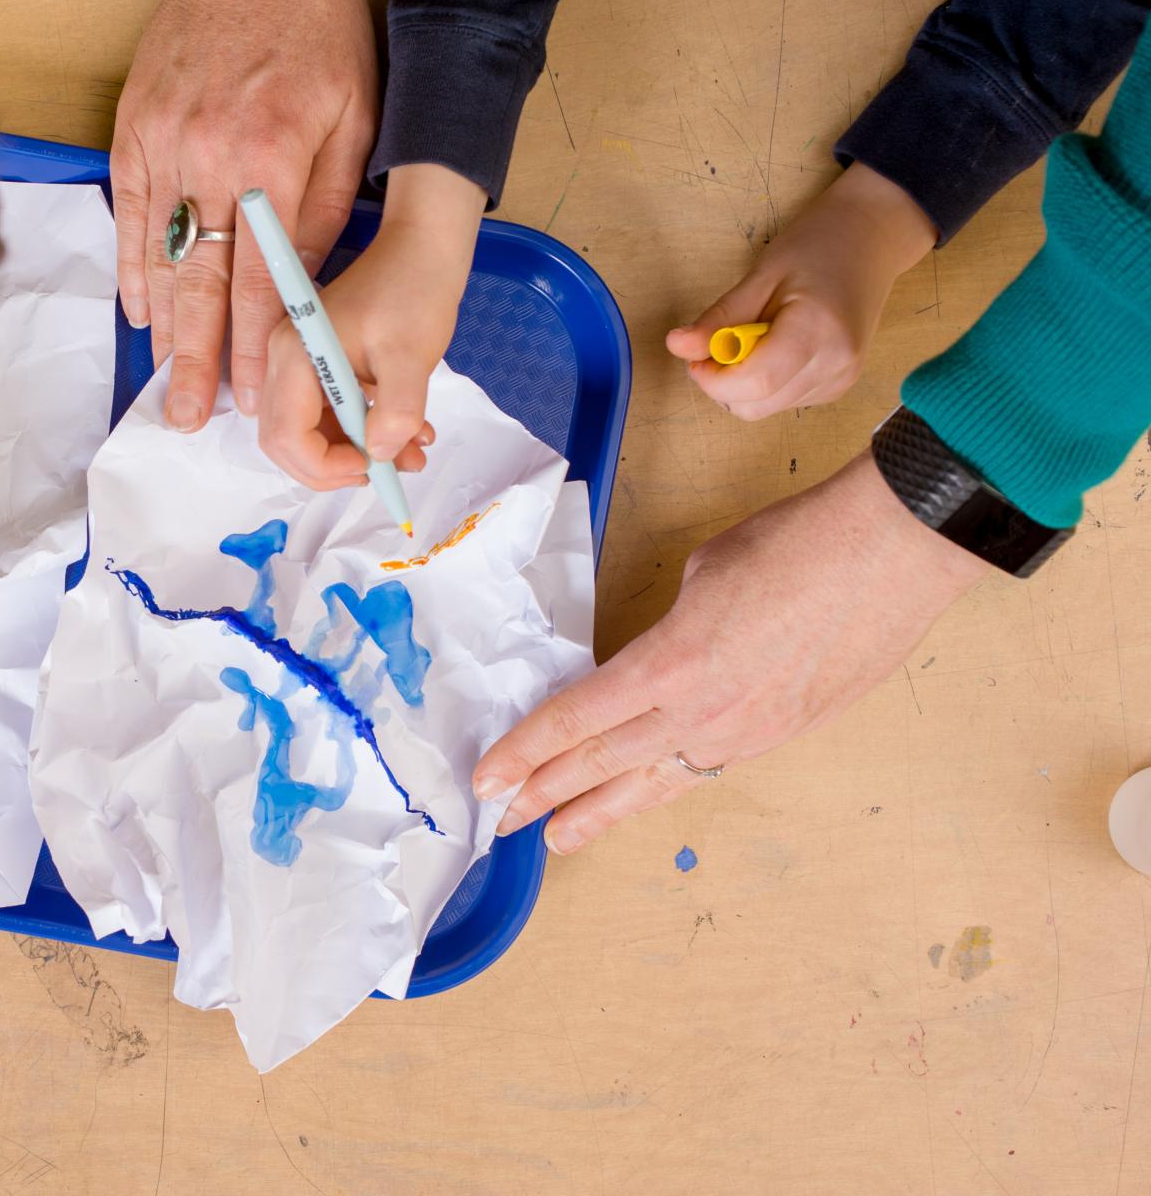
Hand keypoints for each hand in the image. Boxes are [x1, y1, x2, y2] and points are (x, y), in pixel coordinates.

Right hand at [111, 0, 376, 431]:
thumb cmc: (319, 36)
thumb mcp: (354, 120)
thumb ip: (327, 207)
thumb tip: (306, 288)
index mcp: (267, 161)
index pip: (259, 282)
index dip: (254, 348)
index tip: (251, 398)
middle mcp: (205, 158)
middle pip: (199, 284)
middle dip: (197, 360)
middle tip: (188, 419)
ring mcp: (160, 143)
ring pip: (159, 255)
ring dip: (163, 325)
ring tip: (166, 380)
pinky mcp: (133, 128)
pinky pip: (128, 212)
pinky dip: (133, 265)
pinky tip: (141, 310)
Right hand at [260, 163, 484, 488]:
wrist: (423, 251)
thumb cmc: (414, 291)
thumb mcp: (411, 356)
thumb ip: (397, 411)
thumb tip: (381, 455)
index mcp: (295, 356)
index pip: (286, 436)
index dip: (324, 466)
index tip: (371, 466)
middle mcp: (284, 362)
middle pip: (286, 442)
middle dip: (333, 468)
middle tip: (382, 473)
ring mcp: (299, 365)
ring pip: (310, 434)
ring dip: (355, 455)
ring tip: (411, 455)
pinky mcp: (320, 368)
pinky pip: (329, 417)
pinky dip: (363, 435)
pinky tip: (408, 434)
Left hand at [472, 453, 990, 853]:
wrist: (895, 552)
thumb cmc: (798, 544)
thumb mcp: (703, 573)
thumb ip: (669, 628)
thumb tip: (663, 656)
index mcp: (670, 665)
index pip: (576, 720)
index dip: (525, 752)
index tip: (488, 778)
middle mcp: (703, 713)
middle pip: (603, 764)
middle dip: (546, 794)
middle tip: (504, 821)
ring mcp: (747, 733)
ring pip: (655, 783)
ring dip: (601, 812)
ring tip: (560, 839)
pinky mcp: (784, 736)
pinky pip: (706, 770)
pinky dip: (663, 789)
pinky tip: (643, 798)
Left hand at [665, 163, 936, 419]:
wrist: (871, 239)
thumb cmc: (817, 246)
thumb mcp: (762, 274)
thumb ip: (721, 317)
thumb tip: (677, 346)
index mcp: (819, 331)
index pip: (756, 383)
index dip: (714, 379)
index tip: (697, 356)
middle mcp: (836, 364)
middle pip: (757, 404)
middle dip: (723, 384)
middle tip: (719, 343)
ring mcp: (841, 379)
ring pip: (767, 407)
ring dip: (743, 384)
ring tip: (754, 337)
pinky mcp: (839, 385)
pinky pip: (784, 400)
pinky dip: (765, 383)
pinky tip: (774, 347)